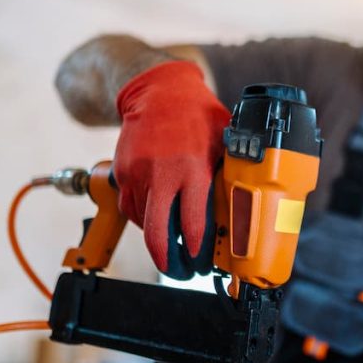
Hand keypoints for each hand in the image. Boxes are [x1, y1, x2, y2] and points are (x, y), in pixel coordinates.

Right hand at [114, 61, 229, 275]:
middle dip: (169, 261)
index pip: (193, 223)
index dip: (197, 251)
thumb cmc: (198, 115)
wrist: (158, 91)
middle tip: (181, 271)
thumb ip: (226, 175)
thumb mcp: (223, 142)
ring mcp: (137, 174)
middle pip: (158, 234)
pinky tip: (156, 217)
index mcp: (192, 168)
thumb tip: (240, 209)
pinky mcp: (121, 172)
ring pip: (143, 223)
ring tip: (172, 244)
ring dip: (157, 238)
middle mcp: (161, 174)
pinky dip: (143, 217)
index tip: (202, 263)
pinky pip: (131, 206)